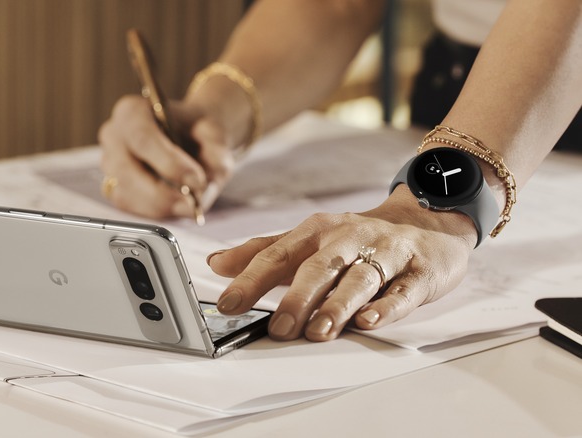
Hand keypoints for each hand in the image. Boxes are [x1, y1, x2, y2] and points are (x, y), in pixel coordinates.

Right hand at [98, 95, 235, 218]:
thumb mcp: (215, 138)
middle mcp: (113, 135)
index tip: (196, 180)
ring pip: (126, 194)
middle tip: (193, 202)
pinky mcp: (112, 187)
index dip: (169, 163)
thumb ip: (214, 159)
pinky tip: (175, 204)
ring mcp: (109, 163)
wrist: (193, 136)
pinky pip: (129, 207)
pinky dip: (154, 211)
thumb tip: (199, 194)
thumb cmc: (198, 132)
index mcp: (132, 111)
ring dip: (160, 205)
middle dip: (163, 193)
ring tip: (188, 204)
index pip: (142, 138)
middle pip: (127, 170)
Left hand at [207, 185, 478, 340]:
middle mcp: (349, 239)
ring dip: (338, 305)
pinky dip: (387, 306)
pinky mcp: (419, 271)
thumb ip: (263, 252)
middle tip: (280, 328)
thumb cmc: (357, 237)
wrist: (426, 221)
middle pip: (319, 267)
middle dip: (298, 297)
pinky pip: (403, 290)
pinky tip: (370, 320)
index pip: (278, 254)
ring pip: (360, 279)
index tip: (228, 304)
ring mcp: (385, 253)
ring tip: (319, 331)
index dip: (251, 279)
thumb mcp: (309, 239)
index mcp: (317, 231)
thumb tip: (215, 263)